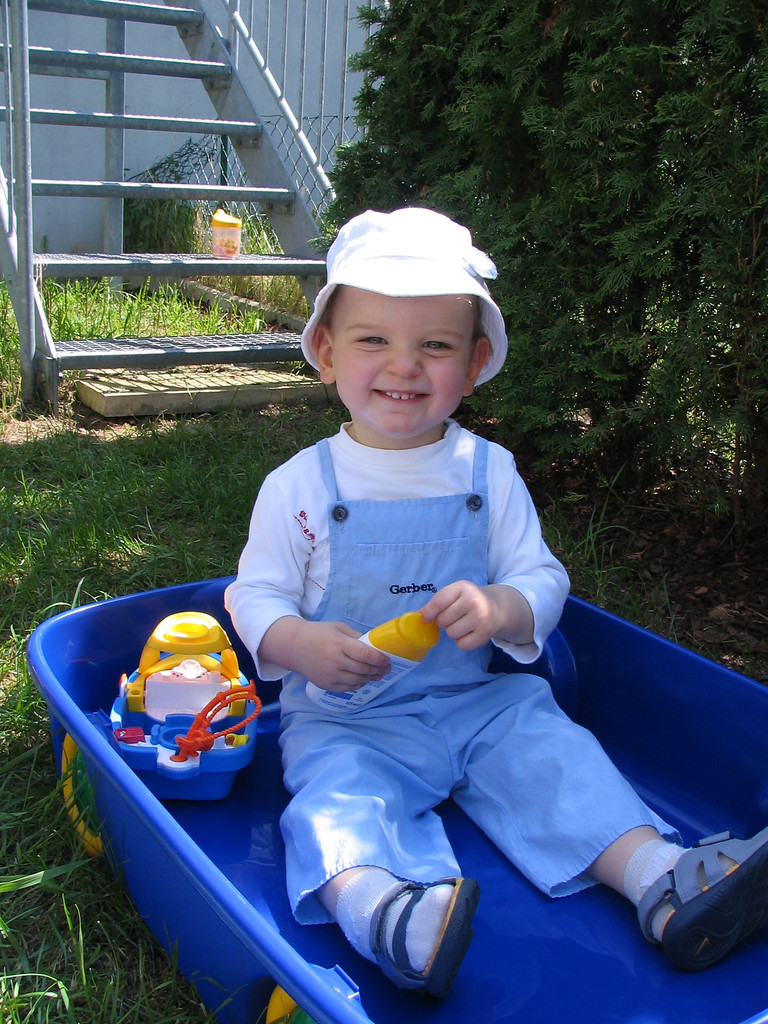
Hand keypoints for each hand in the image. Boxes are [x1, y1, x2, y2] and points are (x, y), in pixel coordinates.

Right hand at [259, 616, 389, 690]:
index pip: (365, 655)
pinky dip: (358, 684)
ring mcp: (330, 675)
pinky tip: (362, 680)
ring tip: (377, 675)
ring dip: (370, 679)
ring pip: (357, 681)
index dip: (379, 659)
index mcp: (339, 644)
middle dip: (378, 670)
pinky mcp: (326, 685)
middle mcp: (335, 661)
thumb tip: (373, 648)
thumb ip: (356, 638)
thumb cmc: (319, 634)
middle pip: (363, 669)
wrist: (295, 647)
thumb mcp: (338, 628)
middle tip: (386, 669)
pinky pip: (347, 688)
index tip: (386, 660)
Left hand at [420, 581, 533, 650]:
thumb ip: (437, 603)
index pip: (438, 603)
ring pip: (451, 633)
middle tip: (454, 617)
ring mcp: (480, 618)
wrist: (498, 607)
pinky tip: (469, 632)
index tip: (425, 618)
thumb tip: (418, 616)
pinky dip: (462, 641)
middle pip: (442, 621)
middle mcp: (473, 601)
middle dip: (444, 621)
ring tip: (463, 623)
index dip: (428, 613)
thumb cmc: (470, 600)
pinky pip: (461, 644)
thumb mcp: (456, 593)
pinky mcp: (485, 634)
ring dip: (453, 631)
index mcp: (463, 587)